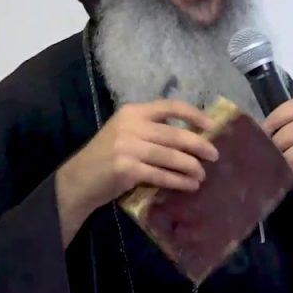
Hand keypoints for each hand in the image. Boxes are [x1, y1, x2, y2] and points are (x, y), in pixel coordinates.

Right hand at [55, 99, 218, 245]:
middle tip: (214, 155)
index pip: (170, 106)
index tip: (211, 125)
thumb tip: (192, 134)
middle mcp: (131, 125)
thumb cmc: (106, 157)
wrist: (78, 180)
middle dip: (199, 145)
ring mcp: (128, 147)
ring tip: (202, 175)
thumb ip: (151, 129)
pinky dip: (179, 181)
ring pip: (171, 156)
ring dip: (191, 167)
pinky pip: (161, 175)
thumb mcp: (126, 133)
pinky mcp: (127, 169)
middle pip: (175, 134)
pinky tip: (190, 186)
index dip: (194, 114)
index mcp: (133, 111)